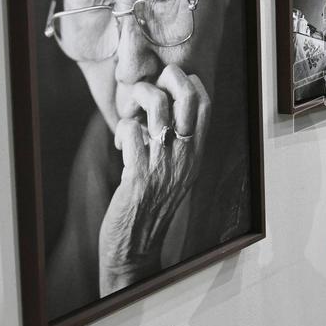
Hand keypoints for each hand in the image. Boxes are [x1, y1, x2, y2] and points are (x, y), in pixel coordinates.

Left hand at [98, 64, 210, 294]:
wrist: (136, 247)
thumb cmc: (151, 207)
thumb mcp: (176, 174)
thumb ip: (177, 145)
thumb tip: (163, 111)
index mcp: (197, 154)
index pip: (205, 103)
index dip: (188, 83)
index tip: (168, 87)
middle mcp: (186, 156)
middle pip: (188, 96)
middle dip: (168, 78)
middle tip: (150, 87)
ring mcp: (164, 165)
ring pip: (158, 108)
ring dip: (138, 101)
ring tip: (131, 115)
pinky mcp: (139, 175)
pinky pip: (131, 132)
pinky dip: (122, 129)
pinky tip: (120, 144)